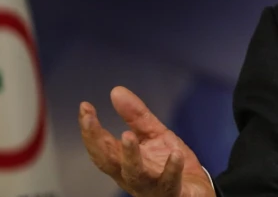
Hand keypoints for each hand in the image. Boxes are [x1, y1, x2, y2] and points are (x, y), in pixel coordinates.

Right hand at [78, 86, 215, 196]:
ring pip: (135, 174)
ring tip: (127, 135)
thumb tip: (116, 91)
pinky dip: (172, 169)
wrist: (193, 192)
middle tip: (89, 119)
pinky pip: (170, 182)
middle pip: (108, 161)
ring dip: (130, 156)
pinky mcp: (171, 192)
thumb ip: (136, 116)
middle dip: (96, 141)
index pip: (101, 145)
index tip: (84, 107)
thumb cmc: (167, 166)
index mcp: (123, 162)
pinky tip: (176, 154)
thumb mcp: (153, 135)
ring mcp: (150, 185)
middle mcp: (131, 176)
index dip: (90, 128)